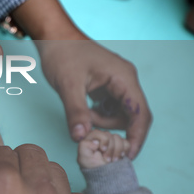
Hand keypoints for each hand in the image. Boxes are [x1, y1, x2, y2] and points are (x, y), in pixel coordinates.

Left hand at [39, 38, 151, 159]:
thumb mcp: (67, 85)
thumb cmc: (62, 54)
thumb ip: (75, 112)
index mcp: (124, 78)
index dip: (136, 137)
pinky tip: (84, 112)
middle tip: (98, 141)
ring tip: (82, 115)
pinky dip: (99, 116)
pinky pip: (110, 108)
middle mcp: (125, 80)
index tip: (127, 156)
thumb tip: (81, 138)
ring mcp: (117, 83)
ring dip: (103, 122)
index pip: (140, 114)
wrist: (53, 37)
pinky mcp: (107, 86)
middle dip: (117, 131)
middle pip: (133, 116)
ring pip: (120, 114)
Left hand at [77, 129, 129, 168]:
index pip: (98, 132)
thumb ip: (84, 145)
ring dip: (117, 151)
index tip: (103, 150)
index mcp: (90, 139)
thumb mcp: (84, 158)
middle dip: (110, 149)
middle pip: (109, 135)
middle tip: (107, 159)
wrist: (106, 177)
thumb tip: (95, 141)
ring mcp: (111, 142)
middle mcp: (100, 138)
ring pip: (118, 138)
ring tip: (114, 160)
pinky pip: (126, 143)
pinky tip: (120, 158)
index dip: (103, 140)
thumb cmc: (93, 168)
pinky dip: (124, 151)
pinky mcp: (121, 146)